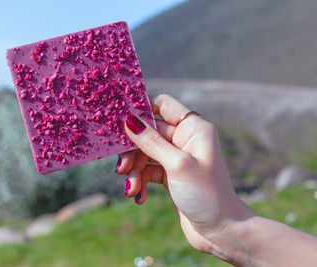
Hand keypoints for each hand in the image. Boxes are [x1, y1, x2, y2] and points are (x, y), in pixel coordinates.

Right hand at [116, 94, 252, 253]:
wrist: (221, 230)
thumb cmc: (206, 194)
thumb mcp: (177, 165)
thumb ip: (151, 141)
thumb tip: (128, 119)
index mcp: (193, 128)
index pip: (163, 105)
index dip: (141, 108)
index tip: (121, 120)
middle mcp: (184, 139)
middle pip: (148, 132)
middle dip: (133, 151)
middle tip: (121, 169)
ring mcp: (176, 157)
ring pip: (145, 153)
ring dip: (134, 171)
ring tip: (132, 189)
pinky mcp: (170, 175)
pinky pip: (148, 170)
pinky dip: (141, 182)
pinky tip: (139, 197)